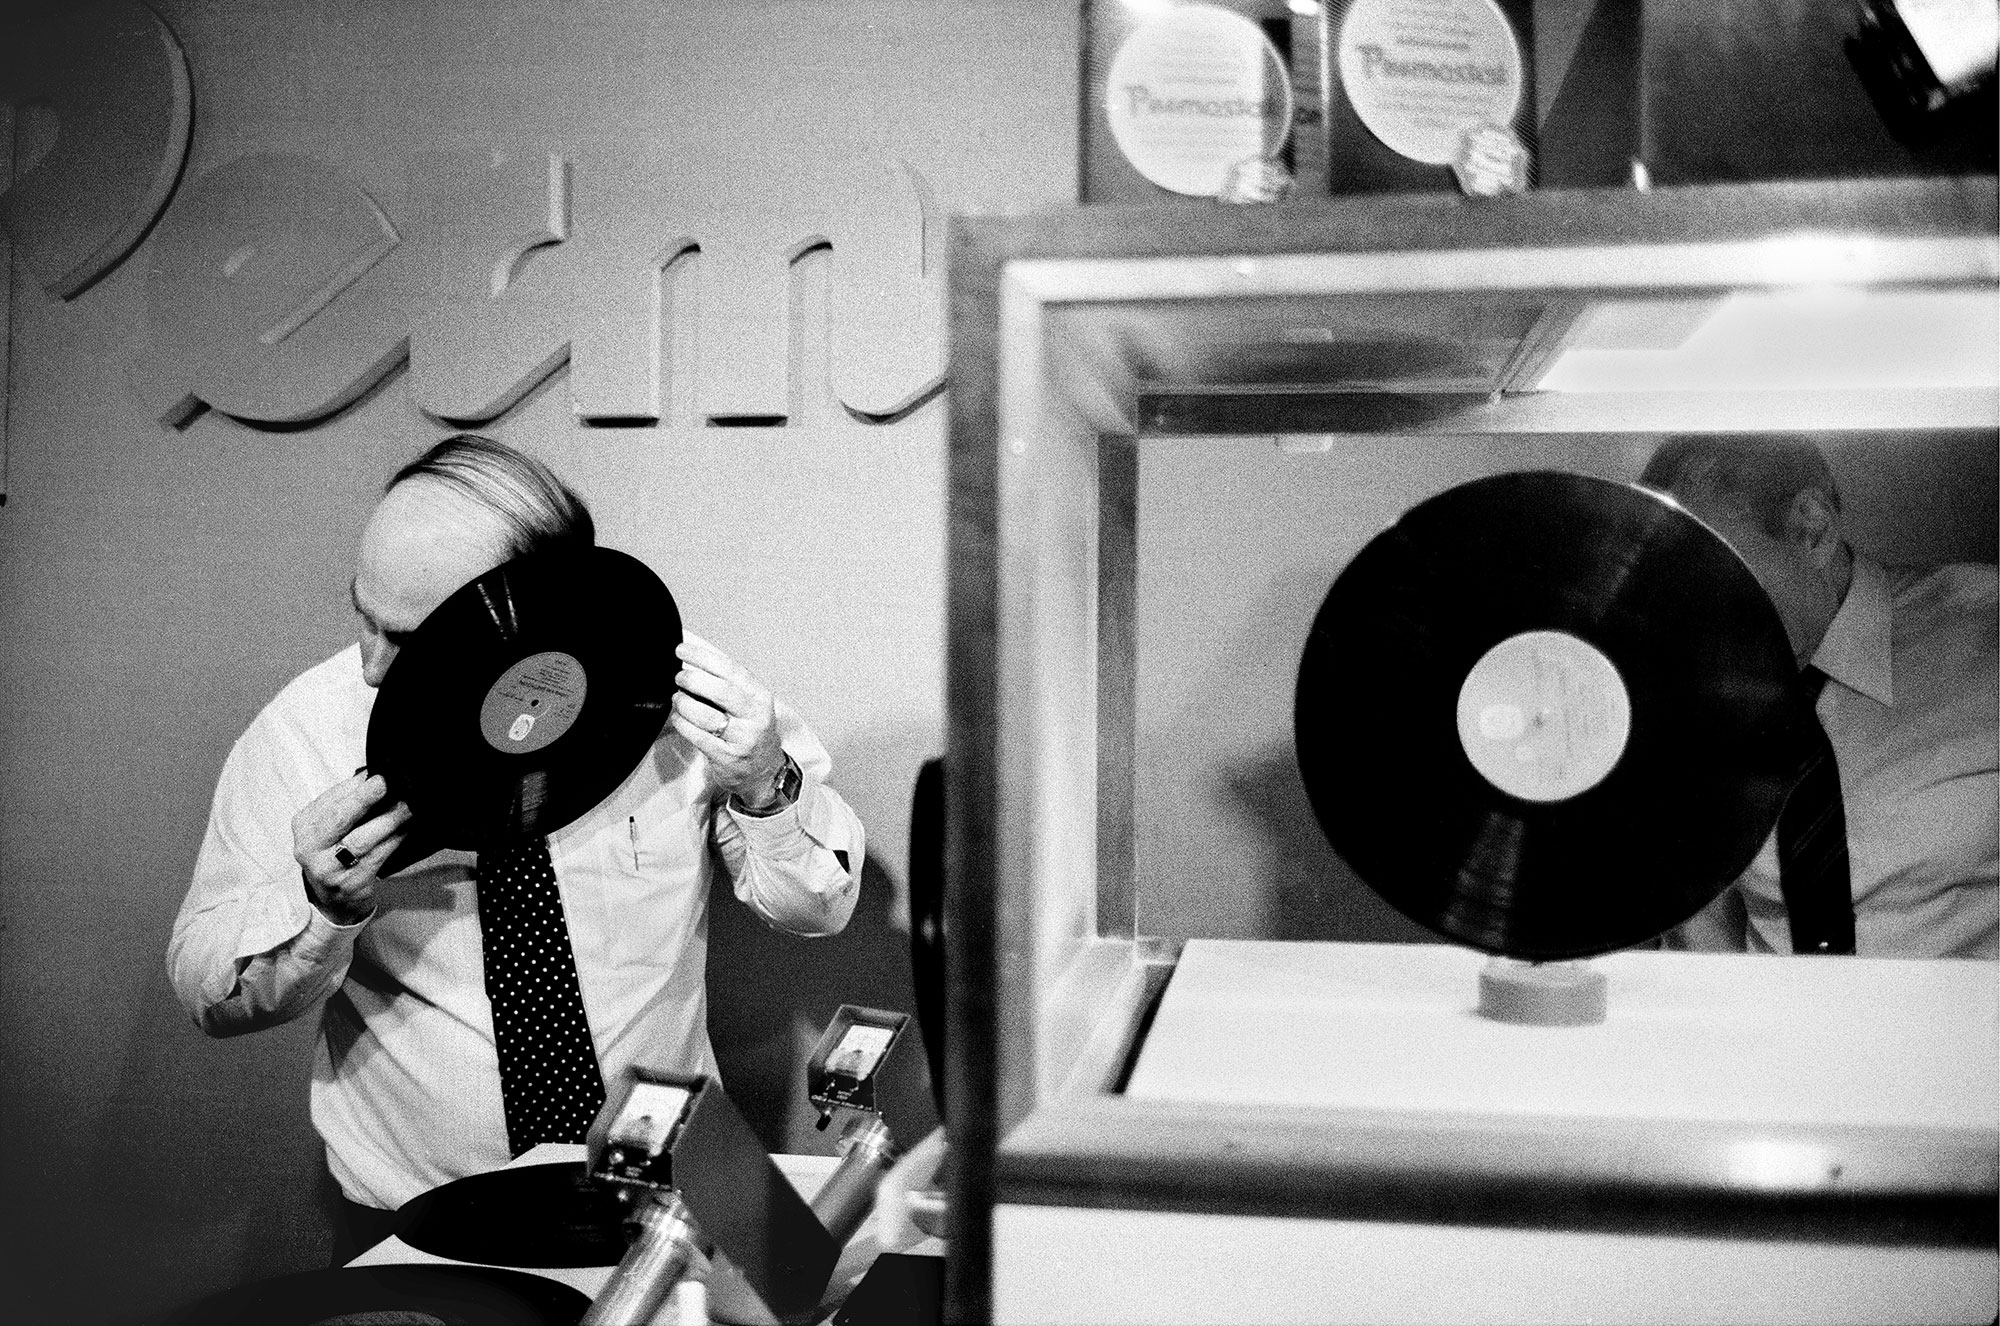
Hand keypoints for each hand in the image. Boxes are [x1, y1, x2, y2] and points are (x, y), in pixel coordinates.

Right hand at [293, 771, 411, 924]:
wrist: (332, 898)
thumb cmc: (334, 852)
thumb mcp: (329, 826)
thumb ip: (346, 801)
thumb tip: (373, 774)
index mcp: (304, 826)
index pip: (330, 801)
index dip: (355, 786)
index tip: (378, 773)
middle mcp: (310, 849)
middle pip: (339, 819)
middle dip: (364, 799)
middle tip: (387, 783)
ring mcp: (329, 870)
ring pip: (362, 840)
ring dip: (389, 820)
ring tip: (407, 806)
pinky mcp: (351, 884)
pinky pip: (377, 857)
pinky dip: (395, 839)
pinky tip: (407, 828)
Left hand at [669, 634, 786, 808]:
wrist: (763, 770)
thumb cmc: (750, 731)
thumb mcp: (749, 703)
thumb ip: (727, 683)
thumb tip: (693, 662)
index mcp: (760, 696)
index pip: (731, 670)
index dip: (703, 657)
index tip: (682, 650)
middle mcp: (755, 716)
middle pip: (720, 691)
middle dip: (692, 680)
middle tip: (679, 678)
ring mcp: (742, 739)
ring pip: (705, 716)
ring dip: (684, 704)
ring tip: (678, 700)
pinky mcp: (727, 757)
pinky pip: (697, 736)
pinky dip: (682, 724)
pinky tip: (679, 718)